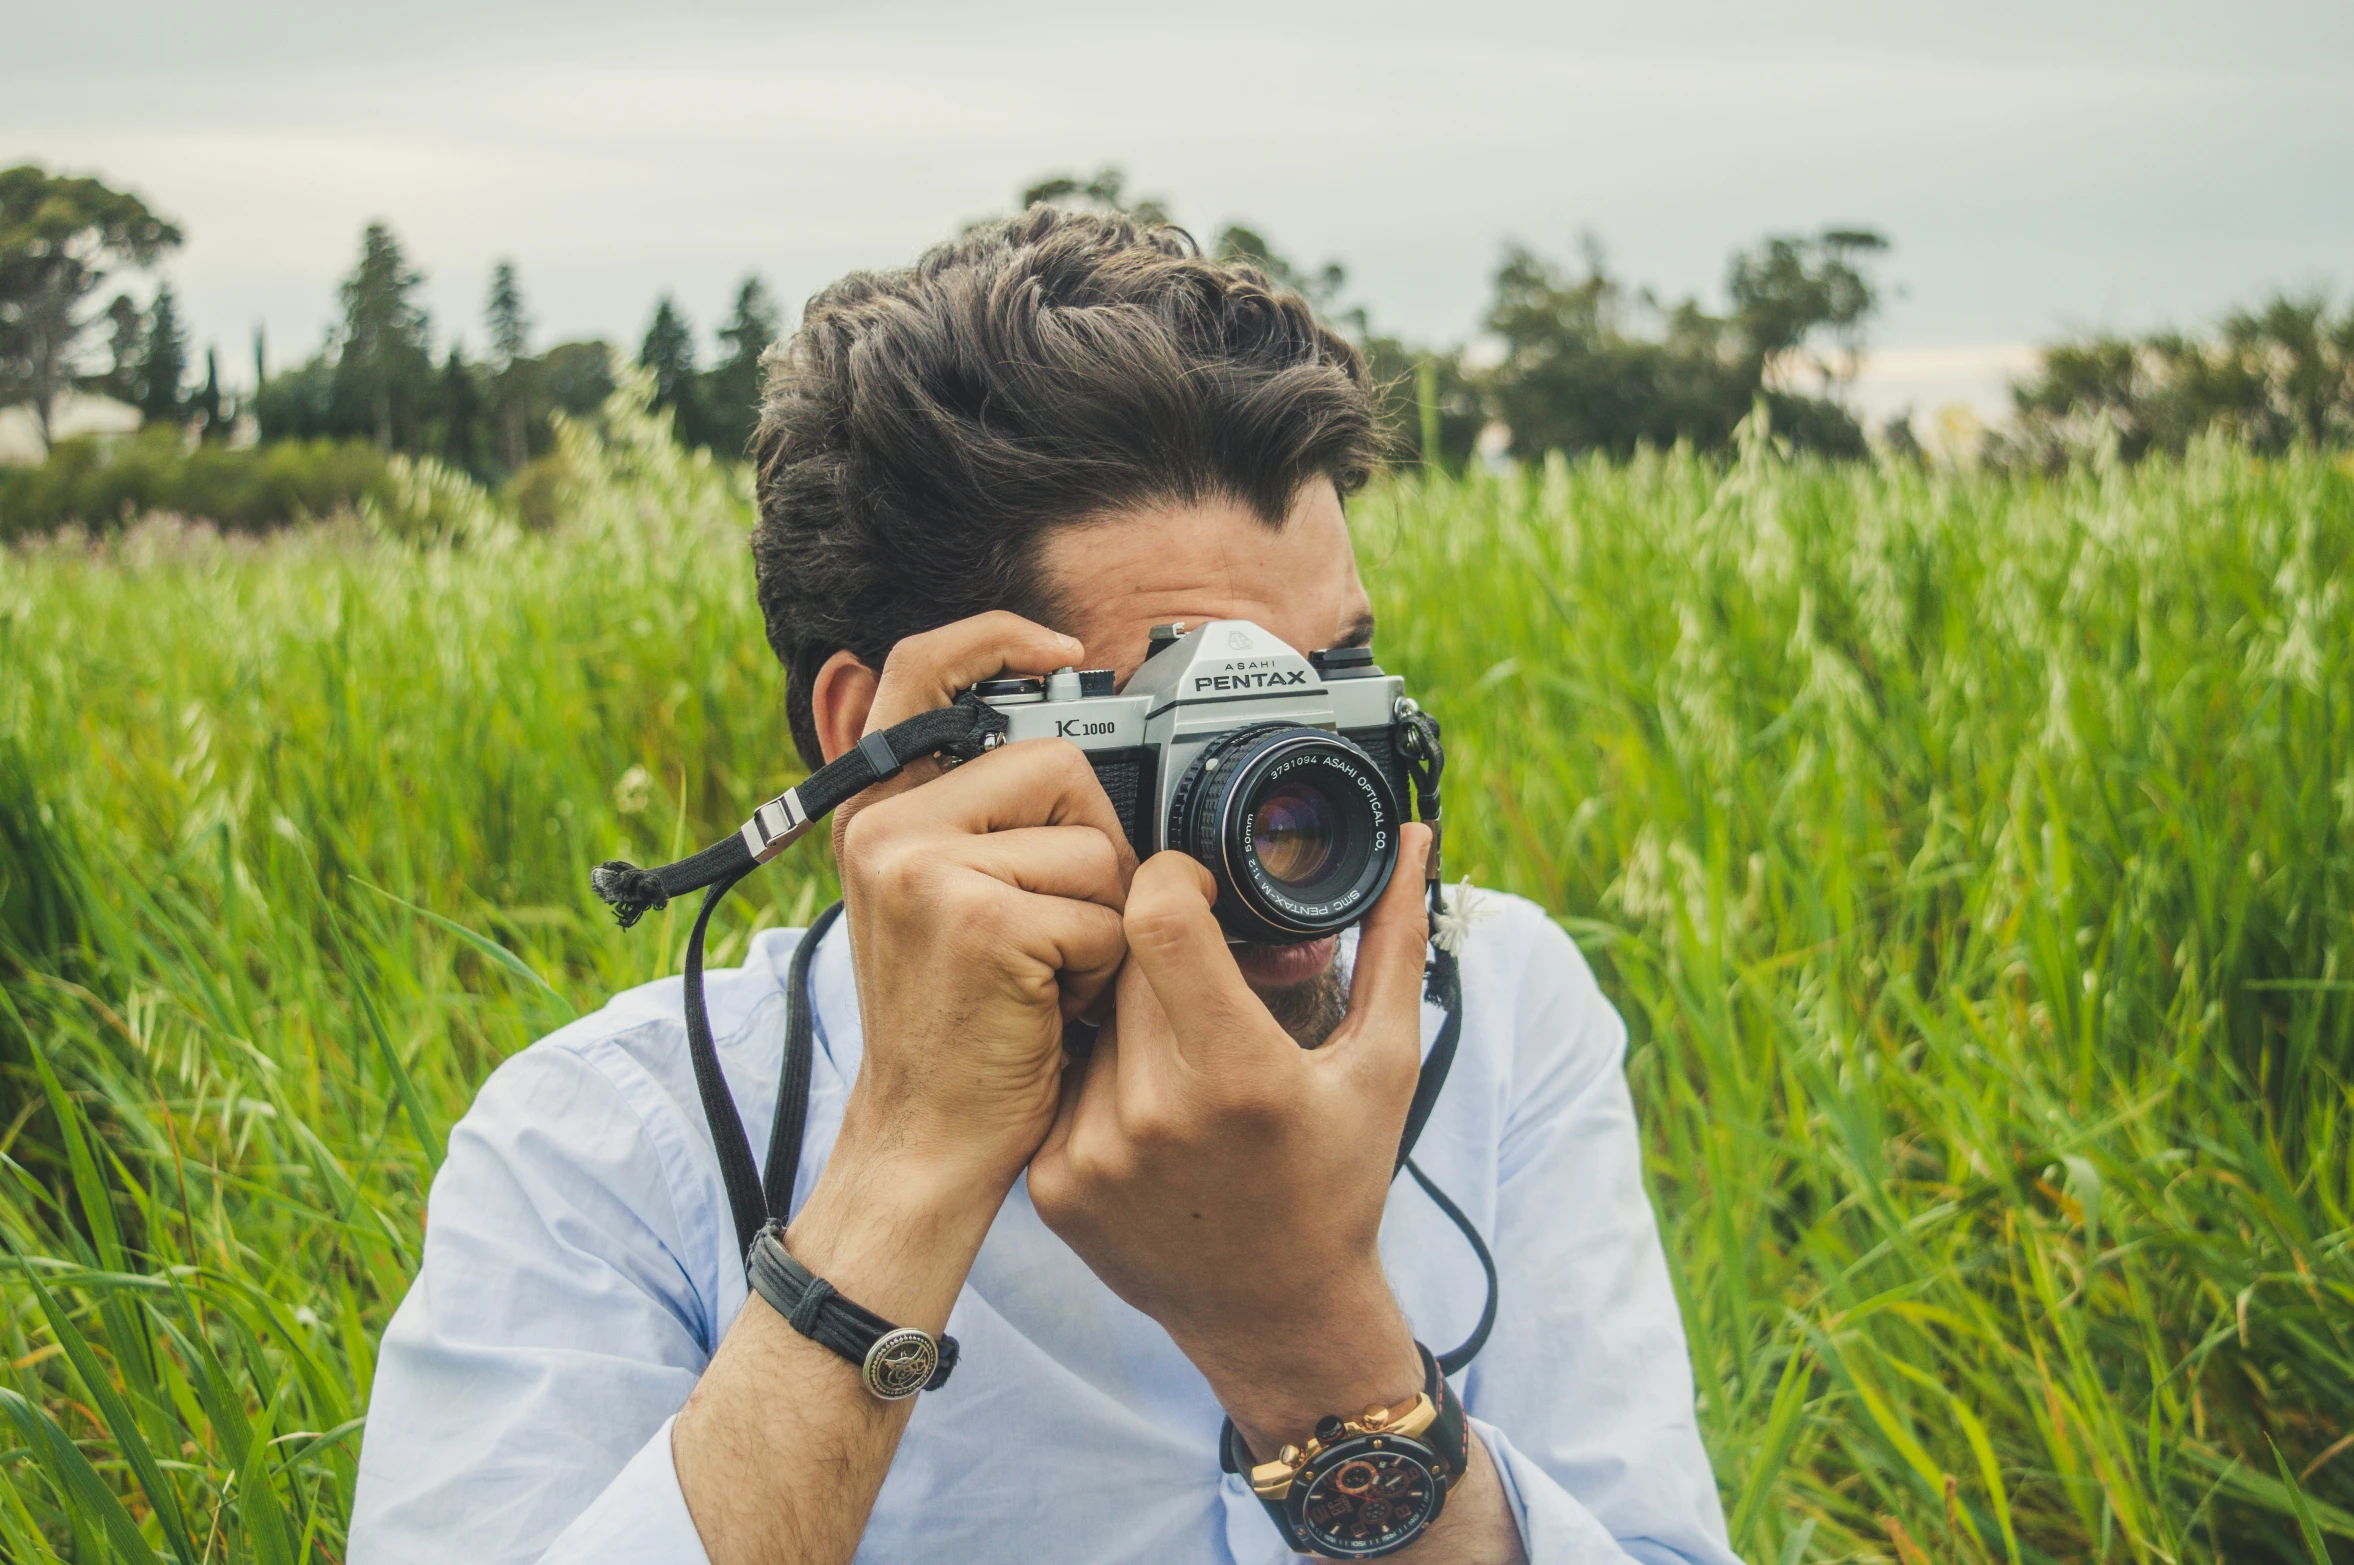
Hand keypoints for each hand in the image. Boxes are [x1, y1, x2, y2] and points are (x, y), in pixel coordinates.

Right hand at [827, 612, 1138, 1199]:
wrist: (926, 1144)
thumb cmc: (961, 1029)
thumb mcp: (945, 904)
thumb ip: (982, 821)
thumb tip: (1081, 750)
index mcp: (878, 813)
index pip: (918, 670)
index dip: (996, 638)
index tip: (1064, 649)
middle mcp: (887, 830)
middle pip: (1059, 765)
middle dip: (1098, 846)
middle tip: (1065, 930)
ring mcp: (924, 871)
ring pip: (1093, 844)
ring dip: (1106, 919)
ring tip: (1052, 978)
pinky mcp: (977, 920)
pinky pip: (1102, 910)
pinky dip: (1105, 967)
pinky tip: (1054, 1008)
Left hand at [1028, 825, 1436, 1455]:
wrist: (1277, 1315)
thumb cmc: (1338, 1186)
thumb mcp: (1383, 1066)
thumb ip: (1393, 942)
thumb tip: (1411, 840)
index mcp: (1240, 1075)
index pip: (1159, 917)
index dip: (1173, 878)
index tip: (1196, 887)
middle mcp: (1154, 1116)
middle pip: (1124, 959)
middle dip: (1162, 950)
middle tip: (1203, 980)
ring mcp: (1092, 1155)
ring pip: (1089, 1015)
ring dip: (1127, 1013)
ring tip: (1180, 1059)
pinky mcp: (1053, 1184)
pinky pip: (1062, 1079)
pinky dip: (1098, 1076)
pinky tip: (1147, 1112)